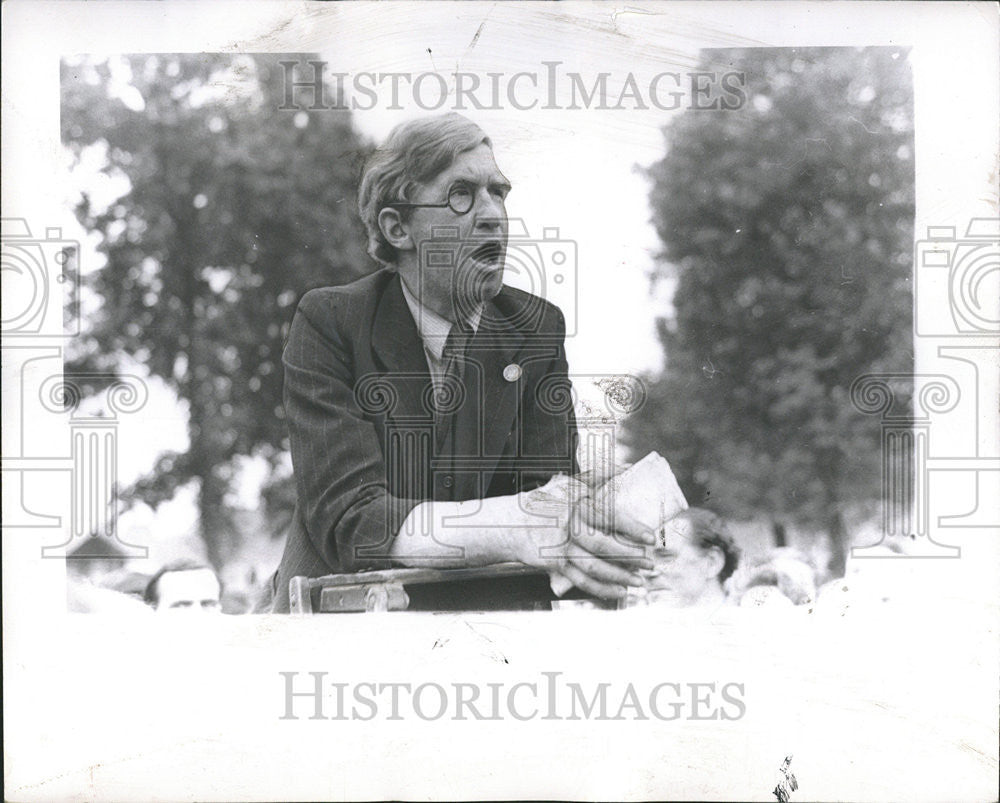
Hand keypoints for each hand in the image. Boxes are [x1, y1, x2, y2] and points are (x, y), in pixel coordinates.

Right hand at [516, 476, 653, 599]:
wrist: (511, 523)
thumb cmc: (547, 501)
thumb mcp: (569, 484)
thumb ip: (598, 476)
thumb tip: (628, 467)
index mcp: (575, 504)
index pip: (608, 516)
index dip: (631, 528)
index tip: (651, 538)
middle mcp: (568, 527)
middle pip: (602, 546)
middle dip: (630, 557)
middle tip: (650, 564)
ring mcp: (560, 548)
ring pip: (593, 568)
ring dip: (619, 577)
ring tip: (639, 582)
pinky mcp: (554, 565)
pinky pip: (581, 581)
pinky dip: (601, 589)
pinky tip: (619, 592)